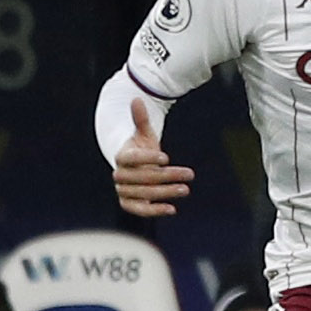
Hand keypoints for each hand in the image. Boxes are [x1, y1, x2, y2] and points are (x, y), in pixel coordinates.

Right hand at [113, 95, 191, 216]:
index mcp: (122, 156)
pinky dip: (154, 211)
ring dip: (165, 193)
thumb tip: (137, 99)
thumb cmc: (141, 148)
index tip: (167, 157)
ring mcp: (123, 190)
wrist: (134, 167)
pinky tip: (173, 209)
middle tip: (190, 174)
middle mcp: (120, 174)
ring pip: (143, 193)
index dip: (147, 158)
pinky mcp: (129, 203)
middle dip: (167, 176)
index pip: (131, 158)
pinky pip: (139, 209)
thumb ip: (140, 120)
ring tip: (186, 189)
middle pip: (142, 177)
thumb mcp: (144, 134)